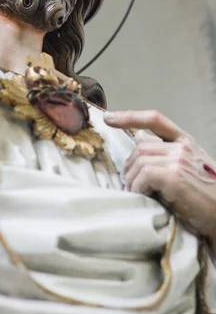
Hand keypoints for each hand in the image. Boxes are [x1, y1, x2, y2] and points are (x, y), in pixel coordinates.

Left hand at [104, 109, 215, 249]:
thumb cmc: (205, 197)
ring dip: (133, 180)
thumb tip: (139, 138)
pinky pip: (143, 176)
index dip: (129, 116)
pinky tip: (145, 197)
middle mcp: (183, 146)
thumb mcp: (187, 168)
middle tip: (132, 184)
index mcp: (186, 141)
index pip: (155, 119)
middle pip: (141, 147)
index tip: (109, 118)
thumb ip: (166, 153)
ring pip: (139, 161)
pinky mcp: (174, 175)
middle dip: (130, 166)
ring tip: (139, 193)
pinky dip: (138, 188)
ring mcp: (179, 159)